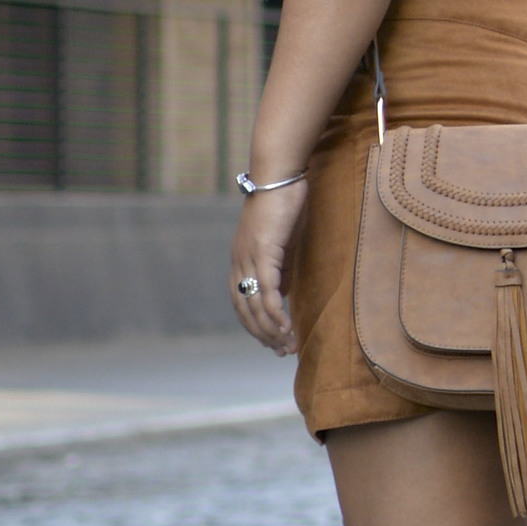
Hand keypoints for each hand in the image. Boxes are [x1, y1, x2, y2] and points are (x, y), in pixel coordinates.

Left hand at [228, 191, 302, 354]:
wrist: (279, 174)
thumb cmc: (283, 202)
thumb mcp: (282, 242)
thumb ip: (280, 268)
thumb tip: (282, 293)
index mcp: (240, 261)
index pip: (243, 304)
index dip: (256, 326)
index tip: (273, 342)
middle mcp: (239, 264)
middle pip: (246, 311)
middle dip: (264, 335)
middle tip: (282, 352)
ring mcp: (248, 259)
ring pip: (256, 306)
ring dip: (271, 330)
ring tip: (287, 346)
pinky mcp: (263, 253)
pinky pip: (268, 291)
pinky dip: (276, 312)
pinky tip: (286, 326)